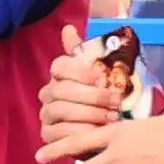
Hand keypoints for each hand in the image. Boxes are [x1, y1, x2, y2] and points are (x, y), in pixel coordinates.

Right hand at [39, 25, 129, 143]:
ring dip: (89, 113)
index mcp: (60, 76)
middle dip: (92, 95)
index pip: (60, 66)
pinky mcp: (48, 136)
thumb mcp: (104, 76)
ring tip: (111, 117)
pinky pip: (58, 132)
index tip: (104, 78)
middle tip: (116, 101)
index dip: (81, 71)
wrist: (107, 132)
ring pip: (60, 110)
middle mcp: (48, 93)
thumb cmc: (106, 101)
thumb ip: (88, 54)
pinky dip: (79, 131)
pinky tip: (97, 131)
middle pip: (61, 89)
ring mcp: (47, 115)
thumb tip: (67, 28)